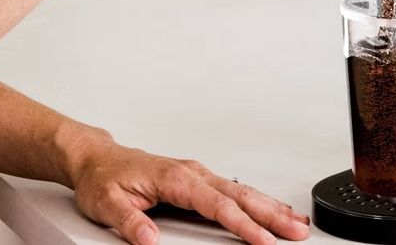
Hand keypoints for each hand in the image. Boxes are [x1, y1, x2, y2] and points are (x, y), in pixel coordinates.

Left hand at [68, 134, 307, 244]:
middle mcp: (194, 173)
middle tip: (297, 231)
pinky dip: (258, 200)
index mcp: (177, 178)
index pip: (219, 206)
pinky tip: (269, 208)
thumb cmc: (104, 178)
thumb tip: (149, 241)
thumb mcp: (107, 204)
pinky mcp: (200, 179)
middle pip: (241, 196)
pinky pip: (235, 189)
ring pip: (243, 191)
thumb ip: (130, 222)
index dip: (244, 225)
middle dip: (272, 215)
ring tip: (295, 221)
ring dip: (271, 206)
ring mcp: (199, 174)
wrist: (98, 159)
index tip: (264, 240)